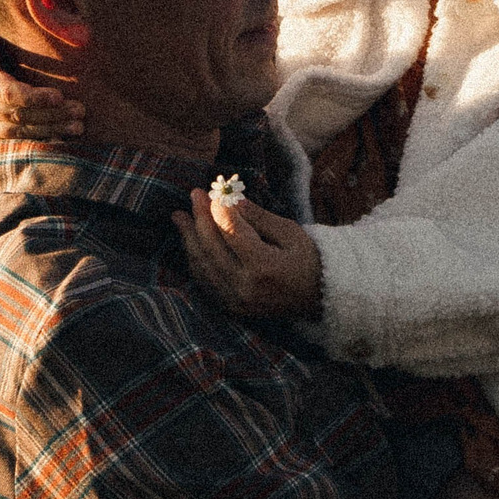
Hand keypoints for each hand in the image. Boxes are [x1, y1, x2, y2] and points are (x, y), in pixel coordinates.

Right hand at [0, 29, 81, 139]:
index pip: (8, 93)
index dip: (35, 97)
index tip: (60, 96)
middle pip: (18, 115)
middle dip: (52, 114)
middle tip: (80, 111)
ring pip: (20, 133)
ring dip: (52, 129)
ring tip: (79, 125)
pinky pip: (18, 146)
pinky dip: (43, 142)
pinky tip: (65, 139)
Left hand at [173, 191, 323, 317]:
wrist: (319, 298)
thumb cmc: (308, 260)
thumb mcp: (290, 233)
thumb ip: (259, 217)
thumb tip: (231, 201)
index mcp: (263, 266)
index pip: (231, 231)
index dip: (218, 209)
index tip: (211, 192)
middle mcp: (244, 286)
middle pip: (211, 247)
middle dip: (199, 218)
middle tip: (194, 195)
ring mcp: (235, 299)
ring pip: (202, 265)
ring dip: (188, 238)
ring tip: (180, 217)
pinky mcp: (231, 306)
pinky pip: (205, 281)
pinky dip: (195, 259)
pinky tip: (191, 242)